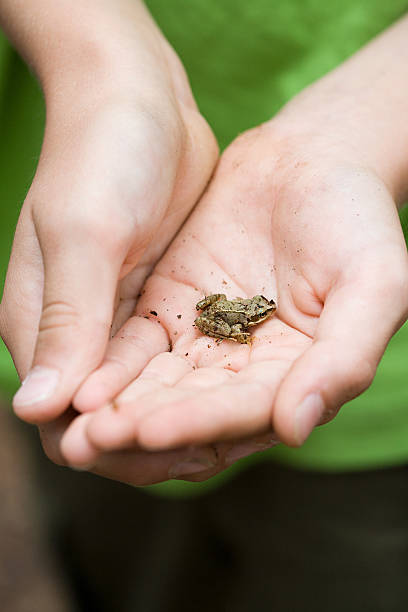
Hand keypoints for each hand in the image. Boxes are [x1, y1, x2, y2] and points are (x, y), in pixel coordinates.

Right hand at [0, 0, 216, 423]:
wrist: (139, 102)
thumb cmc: (101, 156)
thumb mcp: (84, 233)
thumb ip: (64, 320)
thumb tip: (36, 409)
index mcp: (40, 325)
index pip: (64, 420)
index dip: (112, 448)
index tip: (171, 455)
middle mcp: (74, 332)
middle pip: (108, 415)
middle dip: (154, 442)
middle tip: (217, 450)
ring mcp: (115, 319)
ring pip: (145, 394)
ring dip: (182, 417)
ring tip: (237, 432)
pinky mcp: (154, 302)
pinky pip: (173, 359)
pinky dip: (198, 382)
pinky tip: (240, 391)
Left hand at [58, 113, 407, 479]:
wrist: (311, 160)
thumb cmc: (354, 219)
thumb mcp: (374, 283)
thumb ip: (344, 357)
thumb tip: (296, 427)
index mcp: (299, 376)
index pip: (245, 412)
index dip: (198, 422)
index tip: (148, 431)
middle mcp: (248, 371)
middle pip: (192, 412)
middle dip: (142, 430)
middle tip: (89, 442)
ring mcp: (207, 342)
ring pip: (158, 388)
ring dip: (118, 409)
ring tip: (74, 425)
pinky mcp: (173, 310)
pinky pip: (138, 346)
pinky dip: (111, 366)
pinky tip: (81, 379)